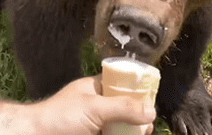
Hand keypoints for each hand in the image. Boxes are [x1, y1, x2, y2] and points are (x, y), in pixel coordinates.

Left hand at [0, 74, 155, 134]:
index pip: (120, 83)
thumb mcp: (95, 108)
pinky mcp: (93, 134)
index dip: (136, 89)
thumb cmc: (59, 117)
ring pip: (119, 125)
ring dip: (131, 130)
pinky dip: (121, 134)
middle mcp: (95, 105)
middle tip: (147, 126)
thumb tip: (150, 111)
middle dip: (138, 117)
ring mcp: (94, 122)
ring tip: (142, 132)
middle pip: (124, 108)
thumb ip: (123, 107)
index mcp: (94, 89)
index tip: (151, 99)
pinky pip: (112, 133)